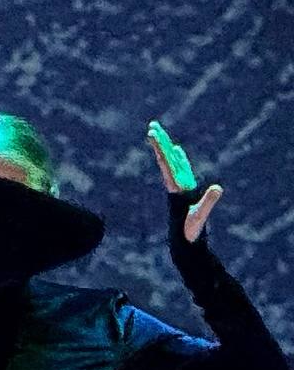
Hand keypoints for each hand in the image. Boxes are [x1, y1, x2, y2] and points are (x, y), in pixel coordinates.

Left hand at [148, 121, 221, 241]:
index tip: (152, 134)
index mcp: (176, 188)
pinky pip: (180, 169)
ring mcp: (179, 187)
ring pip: (171, 163)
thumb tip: (217, 188)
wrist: (183, 244)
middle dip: (160, 142)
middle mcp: (175, 185)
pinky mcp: (184, 190)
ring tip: (159, 133)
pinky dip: (178, 158)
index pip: (166, 164)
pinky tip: (175, 151)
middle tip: (152, 125)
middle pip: (166, 159)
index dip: (160, 148)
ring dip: (166, 148)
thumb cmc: (190, 231)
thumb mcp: (200, 216)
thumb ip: (208, 202)